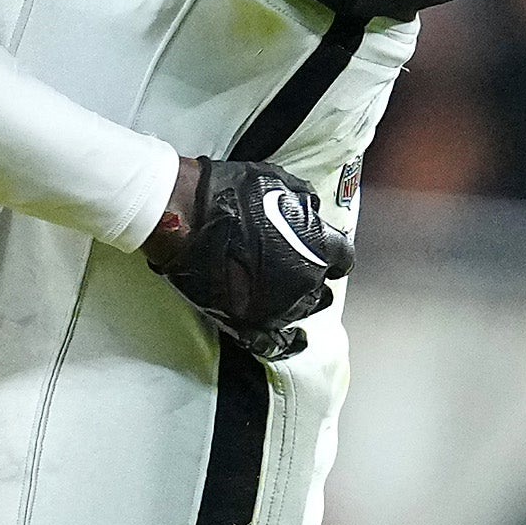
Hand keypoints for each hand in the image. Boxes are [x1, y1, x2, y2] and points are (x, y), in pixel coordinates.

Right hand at [143, 155, 350, 360]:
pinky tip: (292, 340)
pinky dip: (285, 344)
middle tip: (297, 268)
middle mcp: (303, 282)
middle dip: (313, 279)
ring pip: (300, 314)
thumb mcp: (274, 180)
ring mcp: (276, 307)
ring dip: (297, 303)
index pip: (342, 257)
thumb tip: (311, 210)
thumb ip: (301, 199)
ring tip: (284, 293)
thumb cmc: (227, 192)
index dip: (333, 254)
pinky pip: (274, 344)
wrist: (182, 216)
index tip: (325, 252)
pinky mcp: (246, 324)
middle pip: (321, 289)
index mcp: (316, 247)